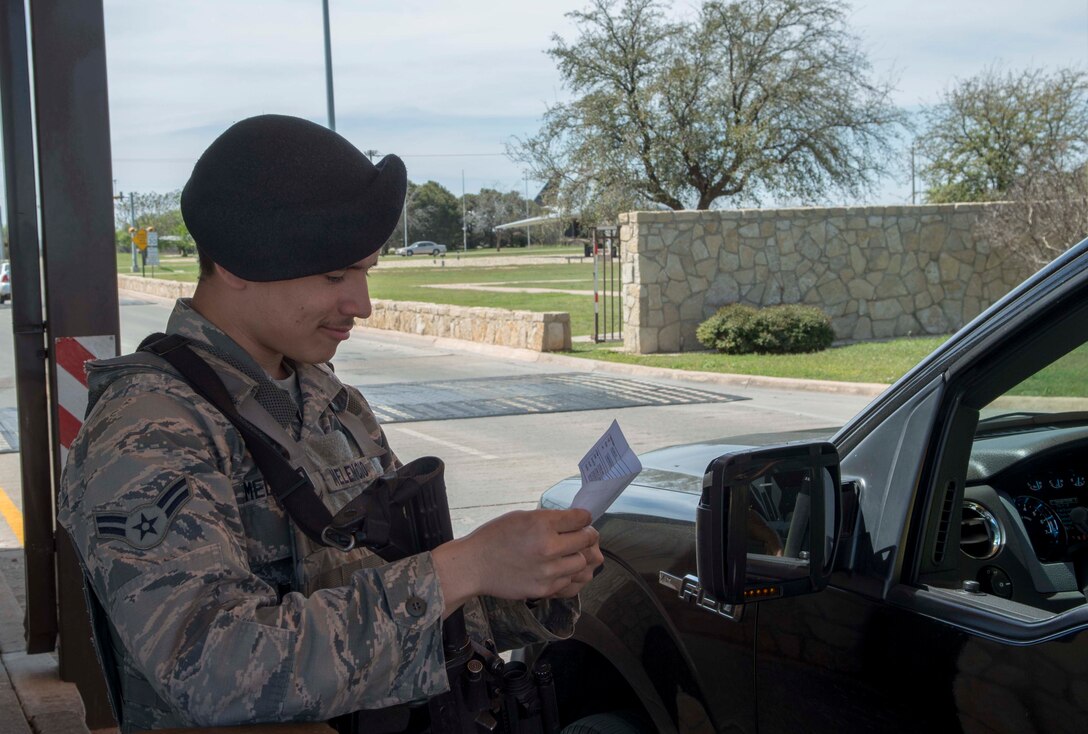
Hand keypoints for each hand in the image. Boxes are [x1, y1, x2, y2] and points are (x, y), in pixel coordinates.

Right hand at [432, 508, 602, 616]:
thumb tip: (576, 521)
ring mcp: (548, 571)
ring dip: (577, 556)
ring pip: (582, 563)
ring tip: (567, 554)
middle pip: (587, 540)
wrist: (474, 565)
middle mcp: (548, 547)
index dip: (584, 518)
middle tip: (581, 535)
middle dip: (586, 535)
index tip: (582, 519)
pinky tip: (557, 568)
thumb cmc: (495, 537)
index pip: (581, 519)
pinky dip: (567, 574)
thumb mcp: (522, 517)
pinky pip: (569, 581)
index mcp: (541, 524)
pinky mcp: (544, 589)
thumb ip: (550, 519)